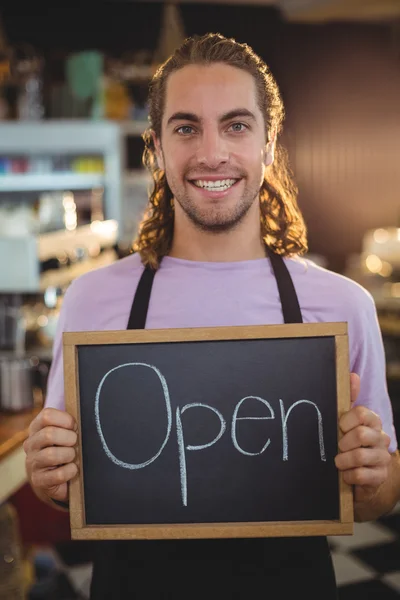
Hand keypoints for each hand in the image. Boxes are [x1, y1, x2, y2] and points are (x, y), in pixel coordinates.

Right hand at [23, 407, 77, 503]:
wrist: (54, 481)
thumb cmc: (63, 451)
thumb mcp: (64, 434)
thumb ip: (69, 425)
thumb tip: (85, 418)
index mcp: (37, 428)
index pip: (47, 415)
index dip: (66, 420)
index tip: (74, 427)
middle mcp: (31, 444)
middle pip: (48, 434)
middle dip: (69, 438)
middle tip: (75, 443)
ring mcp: (32, 463)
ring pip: (51, 455)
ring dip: (69, 455)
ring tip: (72, 457)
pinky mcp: (38, 480)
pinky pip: (58, 475)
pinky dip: (70, 471)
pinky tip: (72, 470)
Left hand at [335, 373, 390, 501]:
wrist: (357, 475)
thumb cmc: (349, 444)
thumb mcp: (345, 422)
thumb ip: (348, 399)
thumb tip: (353, 375)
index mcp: (372, 421)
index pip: (362, 413)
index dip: (346, 421)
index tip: (339, 427)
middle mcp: (381, 437)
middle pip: (361, 435)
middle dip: (343, 443)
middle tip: (338, 447)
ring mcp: (383, 458)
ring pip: (360, 457)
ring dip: (343, 461)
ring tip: (339, 462)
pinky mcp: (380, 476)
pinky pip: (362, 475)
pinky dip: (348, 476)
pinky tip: (346, 475)